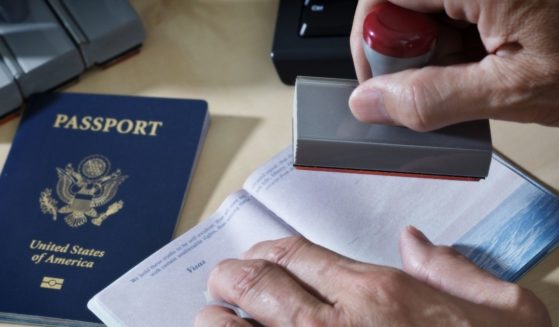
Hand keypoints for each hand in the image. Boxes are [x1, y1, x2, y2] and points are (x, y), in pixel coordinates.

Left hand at [195, 227, 549, 325]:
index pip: (299, 254)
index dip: (268, 250)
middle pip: (258, 285)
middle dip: (230, 277)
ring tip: (209, 318)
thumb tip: (416, 241)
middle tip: (221, 280)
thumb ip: (456, 270)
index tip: (257, 255)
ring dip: (216, 322)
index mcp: (379, 296)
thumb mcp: (508, 312)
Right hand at [348, 0, 558, 130]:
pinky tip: (484, 57)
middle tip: (436, 83)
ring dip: (434, 47)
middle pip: (400, 3)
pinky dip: (457, 39)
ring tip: (475, 72)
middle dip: (406, 49)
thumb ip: (432, 99)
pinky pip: (451, 9)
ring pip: (425, 8)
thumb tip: (370, 103)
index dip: (372, 43)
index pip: (380, 0)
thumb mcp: (514, 90)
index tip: (384, 84)